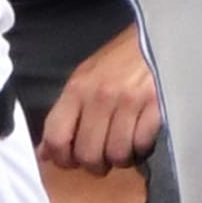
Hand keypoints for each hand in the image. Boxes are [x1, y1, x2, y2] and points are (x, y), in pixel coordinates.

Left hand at [39, 26, 161, 175]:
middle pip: (87, 154)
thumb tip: (45, 152)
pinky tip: (141, 140)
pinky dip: (141, 150)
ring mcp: (129, 101)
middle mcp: (100, 96)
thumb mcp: (85, 79)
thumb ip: (65, 115)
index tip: (71, 162)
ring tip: (124, 149)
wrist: (156, 36)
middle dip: (94, 166)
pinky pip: (142, 146)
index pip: (56, 137)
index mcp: (77, 89)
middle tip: (102, 160)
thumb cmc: (119, 60)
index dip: (61, 159)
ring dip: (120, 160)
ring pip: (117, 155)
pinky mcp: (156, 106)